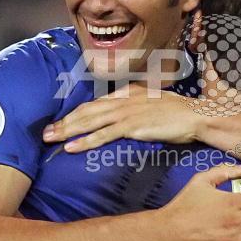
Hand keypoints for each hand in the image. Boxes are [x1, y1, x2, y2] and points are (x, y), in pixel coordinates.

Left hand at [43, 83, 201, 151]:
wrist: (194, 116)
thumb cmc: (177, 112)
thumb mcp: (152, 103)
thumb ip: (134, 106)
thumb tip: (120, 116)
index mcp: (126, 94)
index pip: (94, 104)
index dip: (75, 113)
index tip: (60, 122)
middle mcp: (122, 100)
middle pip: (87, 111)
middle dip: (64, 122)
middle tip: (45, 133)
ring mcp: (126, 112)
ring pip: (90, 122)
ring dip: (68, 131)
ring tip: (50, 139)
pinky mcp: (131, 126)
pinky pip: (103, 135)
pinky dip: (85, 141)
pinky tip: (71, 147)